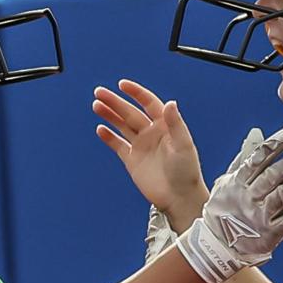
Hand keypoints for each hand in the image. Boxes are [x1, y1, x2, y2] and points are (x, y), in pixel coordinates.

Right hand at [94, 79, 207, 218]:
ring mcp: (141, 146)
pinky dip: (109, 137)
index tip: (122, 84)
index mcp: (165, 126)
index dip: (136, 92)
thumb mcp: (183, 145)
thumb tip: (170, 102)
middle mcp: (152, 133)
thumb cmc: (186, 172)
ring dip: (109, 115)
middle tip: (99, 92)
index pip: (149, 103)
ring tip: (96, 105)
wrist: (179, 198)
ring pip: (122, 126)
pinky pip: (118, 145)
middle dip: (115, 102)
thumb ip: (175, 123)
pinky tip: (101, 129)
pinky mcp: (132, 161)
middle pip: (130, 112)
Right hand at [175, 125, 282, 282]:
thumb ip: (244, 158)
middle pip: (274, 174)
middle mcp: (248, 197)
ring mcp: (259, 217)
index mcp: (238, 182)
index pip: (259, 157)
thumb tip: (257, 132)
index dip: (277, 142)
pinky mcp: (269, 235)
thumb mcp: (227, 182)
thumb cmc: (224, 211)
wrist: (216, 248)